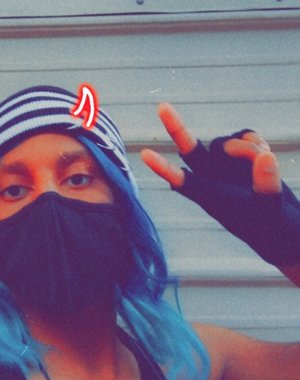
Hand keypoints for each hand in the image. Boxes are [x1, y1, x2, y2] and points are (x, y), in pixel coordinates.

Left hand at [141, 103, 299, 269]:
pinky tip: (265, 155)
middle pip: (189, 148)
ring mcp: (224, 166)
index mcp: (208, 196)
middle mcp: (211, 178)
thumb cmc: (270, 227)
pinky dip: (257, 142)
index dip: (162, 167)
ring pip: (227, 142)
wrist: (280, 228)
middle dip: (176, 128)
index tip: (144, 154)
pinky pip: (244, 136)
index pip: (180, 180)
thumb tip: (265, 155)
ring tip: (264, 162)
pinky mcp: (241, 157)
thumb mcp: (270, 209)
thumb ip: (266, 185)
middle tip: (161, 107)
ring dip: (248, 148)